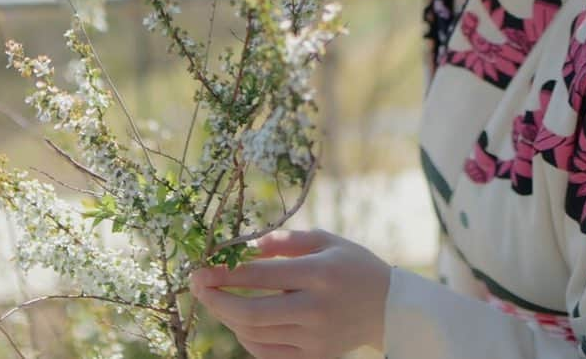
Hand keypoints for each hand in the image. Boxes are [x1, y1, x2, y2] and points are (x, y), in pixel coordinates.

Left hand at [190, 228, 391, 357]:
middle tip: (196, 286)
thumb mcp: (325, 240)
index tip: (201, 268)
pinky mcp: (314, 357)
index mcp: (319, 274)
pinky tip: (239, 320)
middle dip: (216, 300)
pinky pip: (268, 352)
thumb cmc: (352, 264)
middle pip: (252, 312)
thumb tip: (246, 247)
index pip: (262, 275)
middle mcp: (316, 309)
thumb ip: (285, 241)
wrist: (388, 306)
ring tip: (217, 299)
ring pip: (256, 335)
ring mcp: (314, 338)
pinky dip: (247, 338)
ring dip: (228, 317)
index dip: (226, 273)